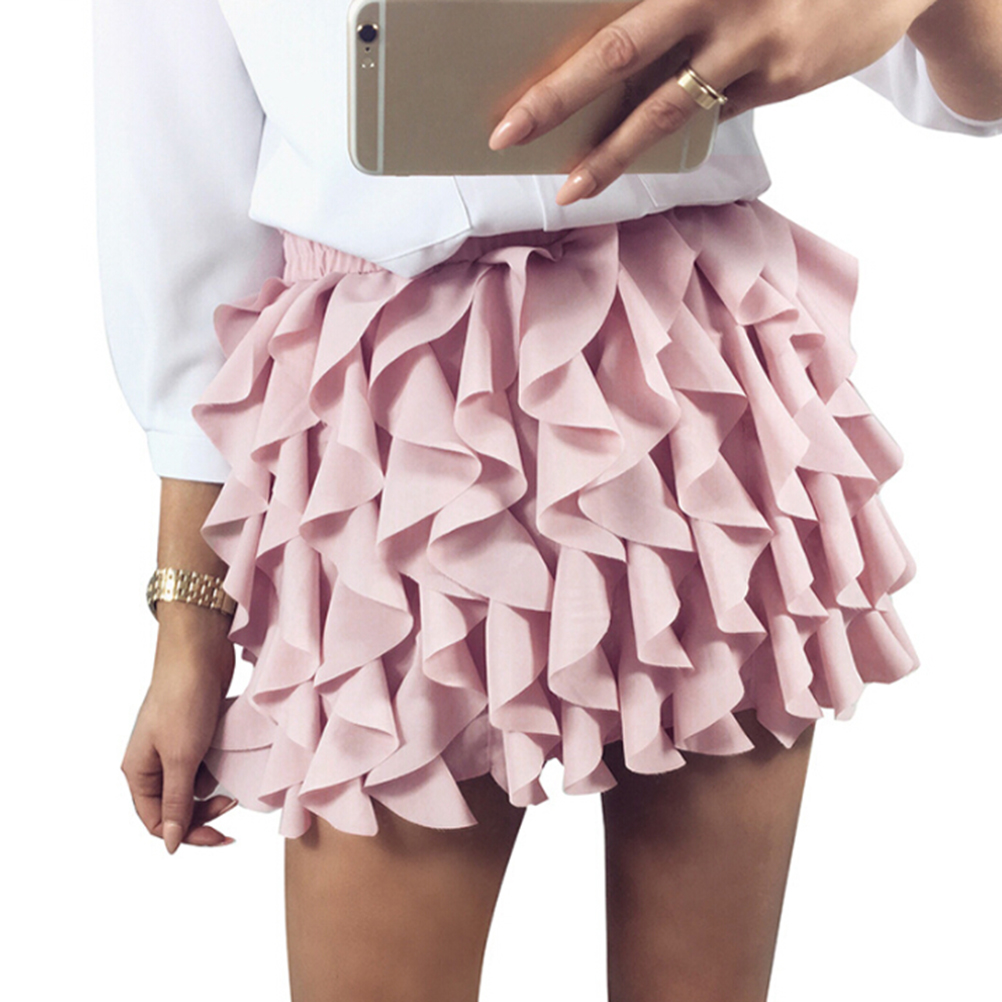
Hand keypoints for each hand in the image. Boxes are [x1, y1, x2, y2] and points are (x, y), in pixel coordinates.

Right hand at [120, 608, 237, 852]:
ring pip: (192, 787)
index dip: (188, 832)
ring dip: (212, 791)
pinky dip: (218, 769)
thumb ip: (177, 802)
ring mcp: (173, 747)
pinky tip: (231, 765)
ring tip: (234, 786)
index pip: (158, 821)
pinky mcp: (194, 733)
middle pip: (176, 807)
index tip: (221, 834)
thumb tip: (170, 844)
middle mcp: (151, 762)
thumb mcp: (181, 758)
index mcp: (137, 772)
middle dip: (203, 813)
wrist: (200, 653)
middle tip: (232, 806)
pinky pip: (204, 765)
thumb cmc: (184, 701)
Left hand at [487, 0, 934, 204]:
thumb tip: (607, 65)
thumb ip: (673, 10)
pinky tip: (642, 147)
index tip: (512, 93)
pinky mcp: (779, 80)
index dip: (560, 53)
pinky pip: (712, 117)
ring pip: (665, 109)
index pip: (613, 15)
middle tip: (506, 134)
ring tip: (569, 187)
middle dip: (557, 97)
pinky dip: (675, 136)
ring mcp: (753, 40)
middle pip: (620, 51)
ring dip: (611, 155)